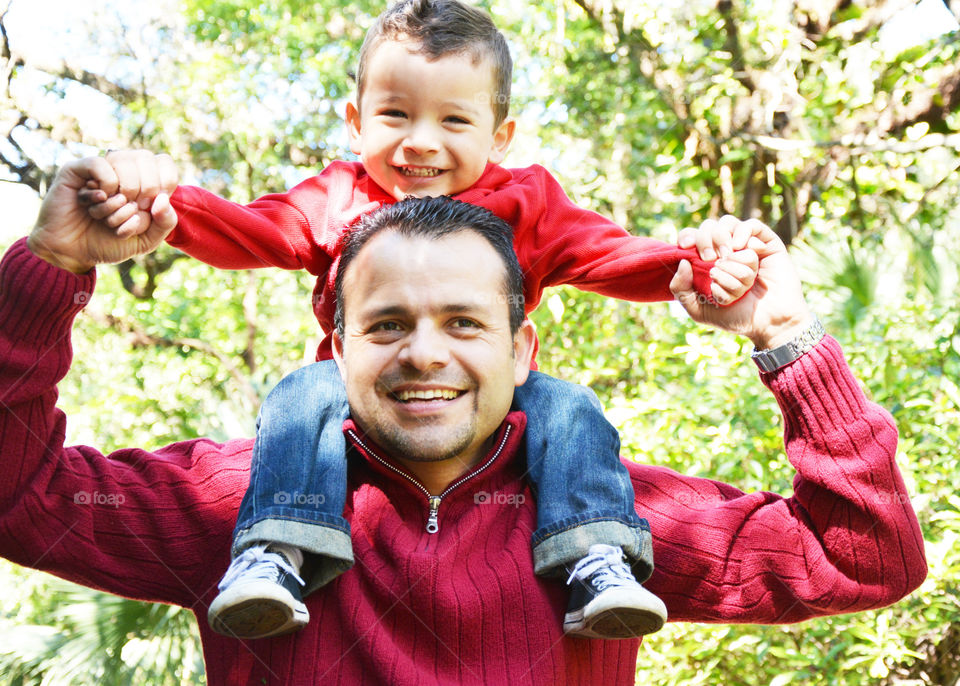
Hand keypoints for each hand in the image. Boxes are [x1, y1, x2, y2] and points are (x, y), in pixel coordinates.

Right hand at [27, 156, 177, 273]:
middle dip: (143, 197)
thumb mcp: (146, 240)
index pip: (166, 163)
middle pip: (148, 162)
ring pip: (124, 166)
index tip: (152, 208)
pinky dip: (103, 190)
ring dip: (119, 202)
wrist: (73, 253)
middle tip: (130, 215)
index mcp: (142, 181)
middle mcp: (122, 170)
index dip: (166, 184)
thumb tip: (162, 198)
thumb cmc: (109, 243)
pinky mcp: (77, 169)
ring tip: (107, 218)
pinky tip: (96, 201)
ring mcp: (100, 168)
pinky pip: (101, 166)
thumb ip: (166, 222)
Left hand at [672, 216, 812, 348]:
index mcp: (706, 262)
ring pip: (729, 226)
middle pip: (709, 226)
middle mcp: (725, 250)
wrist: (768, 323)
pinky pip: (751, 225)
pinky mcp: (766, 243)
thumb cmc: (734, 317)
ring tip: (729, 262)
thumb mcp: (698, 310)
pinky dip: (743, 234)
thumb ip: (681, 289)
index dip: (687, 236)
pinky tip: (742, 248)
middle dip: (706, 241)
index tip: (686, 247)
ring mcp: (745, 245)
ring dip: (727, 248)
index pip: (691, 236)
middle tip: (712, 261)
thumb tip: (683, 262)